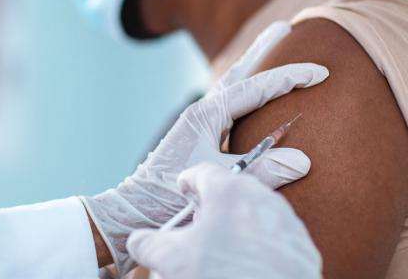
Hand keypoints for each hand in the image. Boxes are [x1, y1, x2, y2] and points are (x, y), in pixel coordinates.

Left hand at [81, 22, 328, 274]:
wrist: (136, 207)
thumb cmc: (171, 194)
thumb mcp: (219, 180)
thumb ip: (261, 170)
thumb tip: (303, 160)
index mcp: (205, 115)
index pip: (255, 88)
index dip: (288, 79)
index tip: (320, 71)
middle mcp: (201, 112)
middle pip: (238, 73)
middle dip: (262, 50)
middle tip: (284, 27)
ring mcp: (197, 121)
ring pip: (231, 86)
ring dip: (253, 67)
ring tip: (270, 49)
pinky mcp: (197, 134)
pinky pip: (227, 103)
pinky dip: (244, 91)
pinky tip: (251, 97)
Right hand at [127, 163, 321, 278]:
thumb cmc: (222, 275)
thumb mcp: (172, 259)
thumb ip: (148, 243)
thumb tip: (138, 240)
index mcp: (229, 190)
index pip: (202, 172)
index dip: (187, 181)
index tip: (183, 191)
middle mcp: (261, 197)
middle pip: (231, 190)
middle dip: (213, 204)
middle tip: (200, 225)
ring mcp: (285, 221)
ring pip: (255, 210)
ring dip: (238, 221)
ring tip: (224, 247)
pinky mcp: (302, 245)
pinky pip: (275, 234)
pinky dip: (260, 242)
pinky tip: (248, 262)